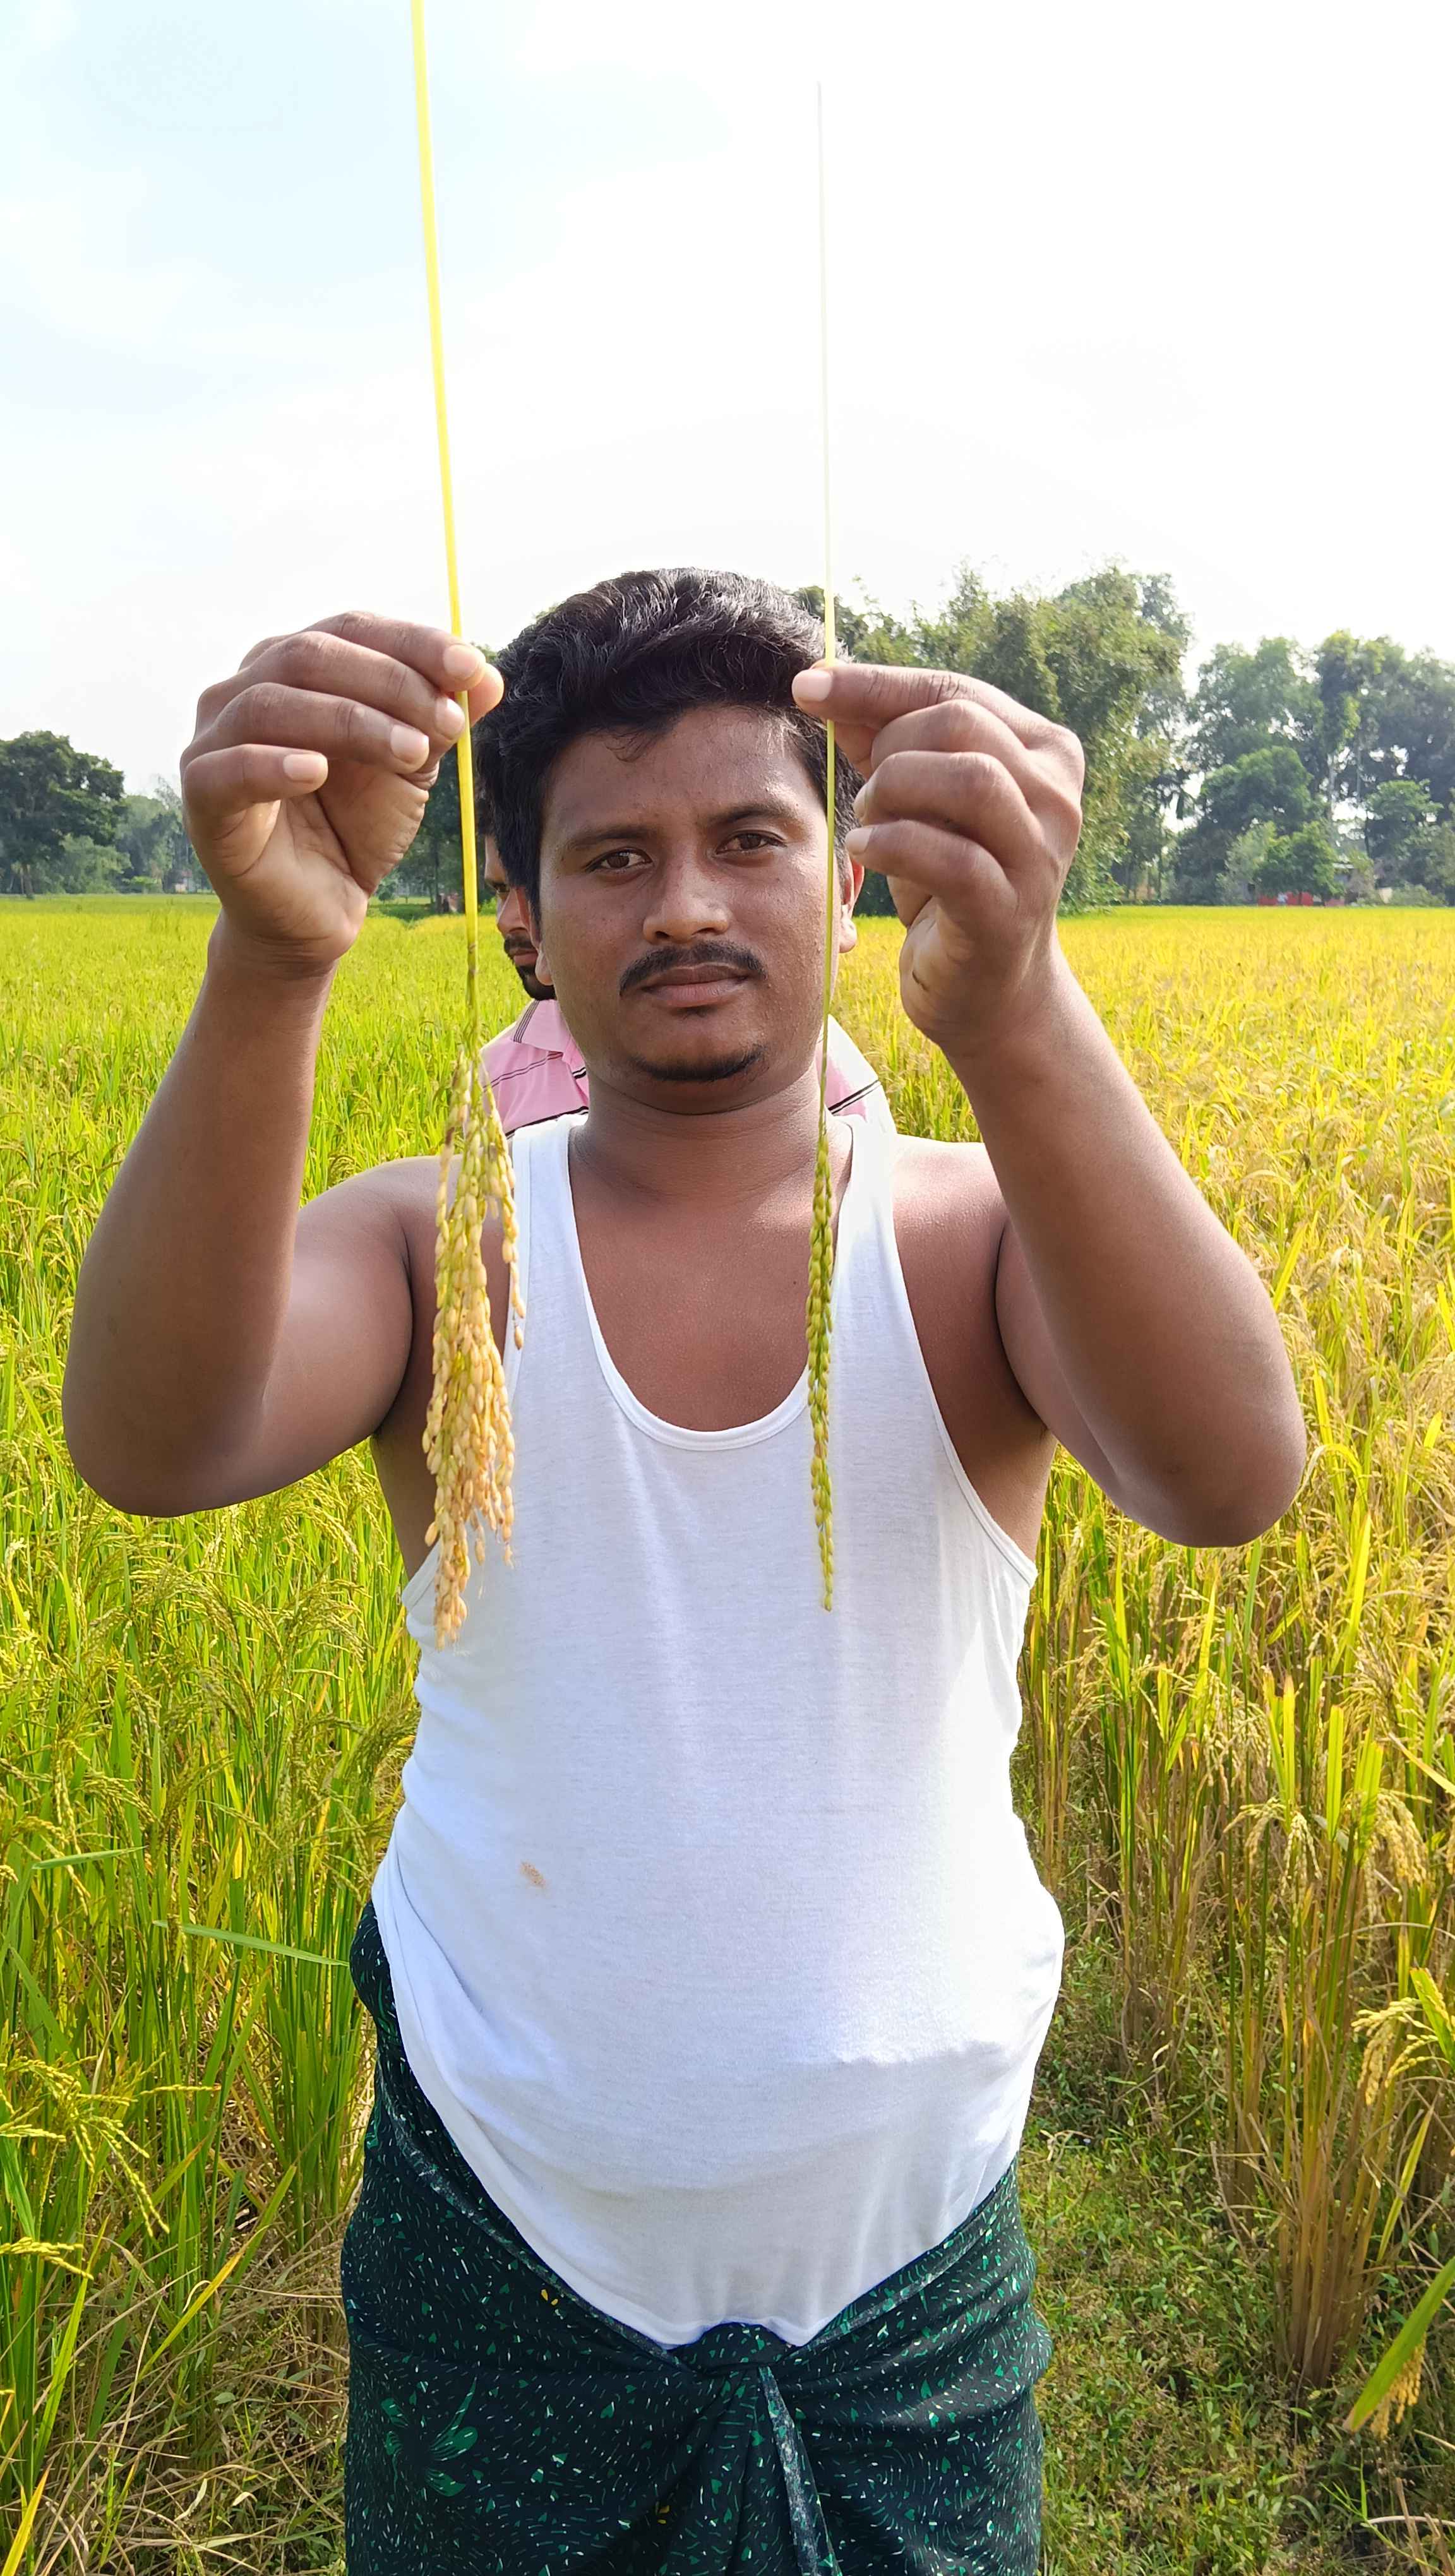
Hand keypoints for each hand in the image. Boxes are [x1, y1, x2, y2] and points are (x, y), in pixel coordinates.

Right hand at [181, 613, 501, 973]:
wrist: (318, 911)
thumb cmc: (354, 827)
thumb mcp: (411, 765)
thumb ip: (440, 717)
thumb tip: (488, 674)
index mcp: (293, 668)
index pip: (350, 629)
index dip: (412, 642)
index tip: (471, 667)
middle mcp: (244, 690)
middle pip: (311, 655)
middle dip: (391, 683)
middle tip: (448, 721)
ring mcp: (214, 740)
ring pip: (274, 703)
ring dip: (353, 722)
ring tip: (413, 753)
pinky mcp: (201, 795)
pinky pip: (230, 769)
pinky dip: (273, 764)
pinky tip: (316, 771)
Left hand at [791, 664, 1083, 1059]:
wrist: (988, 991)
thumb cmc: (949, 885)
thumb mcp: (918, 802)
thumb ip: (881, 740)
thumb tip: (822, 682)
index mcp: (1044, 752)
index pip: (955, 691)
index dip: (875, 684)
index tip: (806, 686)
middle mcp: (1056, 796)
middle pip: (962, 725)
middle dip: (889, 746)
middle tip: (864, 792)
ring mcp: (1040, 855)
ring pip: (969, 780)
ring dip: (896, 791)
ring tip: (867, 821)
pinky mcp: (1009, 911)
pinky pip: (951, 858)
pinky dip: (892, 845)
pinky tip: (865, 853)